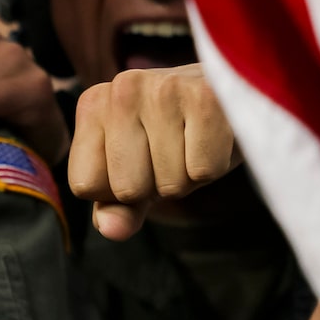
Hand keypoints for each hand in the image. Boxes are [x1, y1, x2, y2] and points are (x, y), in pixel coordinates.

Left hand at [68, 63, 236, 239]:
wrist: (235, 93)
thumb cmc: (177, 137)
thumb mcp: (139, 174)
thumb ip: (118, 208)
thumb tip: (110, 230)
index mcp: (93, 105)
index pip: (85, 185)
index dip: (117, 191)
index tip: (139, 162)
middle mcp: (121, 89)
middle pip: (127, 189)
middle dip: (157, 186)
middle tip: (174, 152)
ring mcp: (163, 88)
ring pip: (170, 184)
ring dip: (189, 176)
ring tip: (195, 142)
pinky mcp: (206, 96)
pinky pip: (203, 171)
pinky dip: (216, 165)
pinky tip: (217, 135)